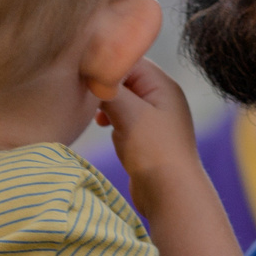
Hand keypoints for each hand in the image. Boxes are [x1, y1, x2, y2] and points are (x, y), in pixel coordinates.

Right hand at [98, 56, 200, 191]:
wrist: (172, 195)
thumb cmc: (154, 152)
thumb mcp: (129, 115)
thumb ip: (109, 89)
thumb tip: (90, 73)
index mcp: (164, 85)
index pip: (130, 60)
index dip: (107, 65)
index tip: (84, 75)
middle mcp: (162, 97)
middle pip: (126, 78)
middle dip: (105, 85)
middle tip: (86, 97)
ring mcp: (156, 117)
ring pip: (123, 98)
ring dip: (107, 103)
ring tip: (98, 117)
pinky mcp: (147, 135)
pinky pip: (125, 116)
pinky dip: (112, 118)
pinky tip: (104, 128)